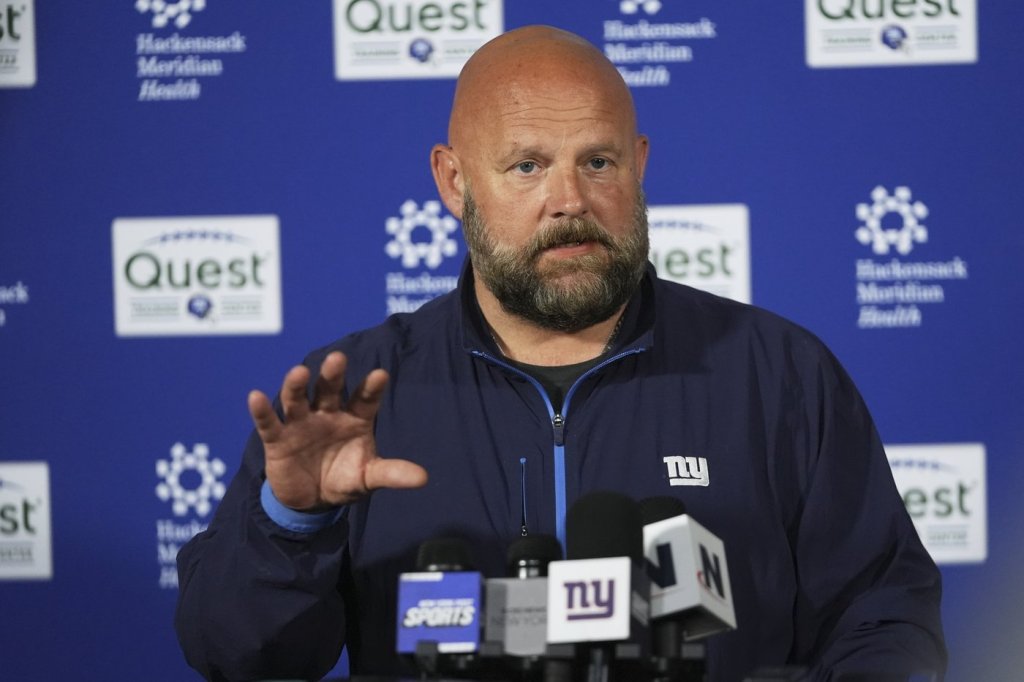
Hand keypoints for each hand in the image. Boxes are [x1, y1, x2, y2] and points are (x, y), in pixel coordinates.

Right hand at [247, 351, 427, 510]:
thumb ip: (392, 474)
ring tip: (299, 372)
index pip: (365, 399)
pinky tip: (255, 396)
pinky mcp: (278, 439)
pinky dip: (262, 410)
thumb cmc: (344, 480)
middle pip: (330, 389)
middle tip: (338, 359)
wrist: (312, 502)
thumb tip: (423, 478)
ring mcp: (301, 423)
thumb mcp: (369, 478)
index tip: (380, 375)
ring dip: (297, 385)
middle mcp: (328, 413)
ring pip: (298, 398)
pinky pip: (269, 422)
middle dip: (333, 374)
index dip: (371, 388)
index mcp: (355, 418)